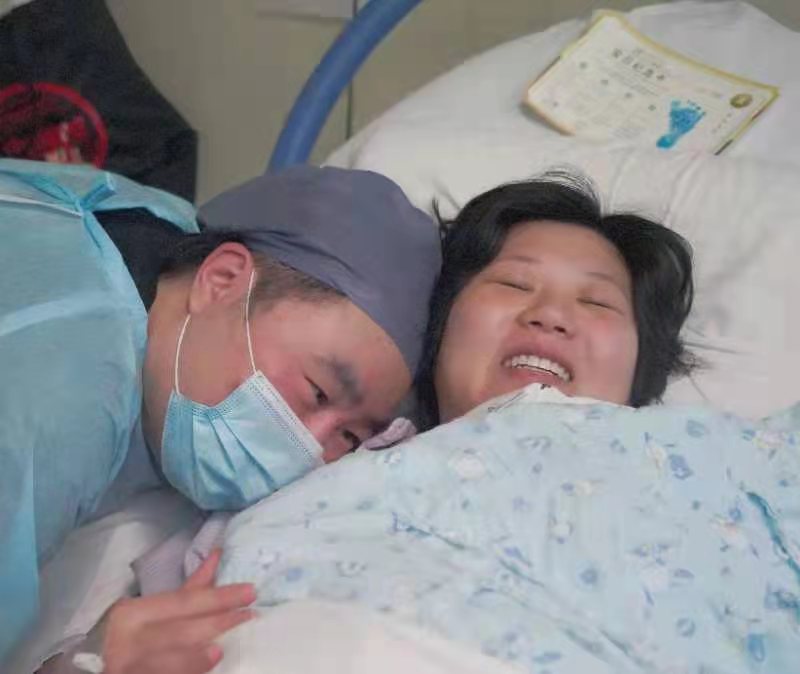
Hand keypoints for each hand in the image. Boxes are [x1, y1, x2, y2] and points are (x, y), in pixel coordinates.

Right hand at [98, 548, 255, 673]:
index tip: (250, 591)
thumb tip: (218, 555)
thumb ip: (189, 589)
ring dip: (195, 658)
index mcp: (133, 613)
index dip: (218, 597)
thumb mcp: (157, 610)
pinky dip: (185, 673)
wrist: (98, 672)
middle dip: (216, 623)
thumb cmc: (134, 636)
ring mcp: (127, 666)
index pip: (184, 602)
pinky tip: (207, 667)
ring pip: (166, 661)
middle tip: (249, 615)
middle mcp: (127, 639)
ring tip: (221, 649)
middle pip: (179, 630)